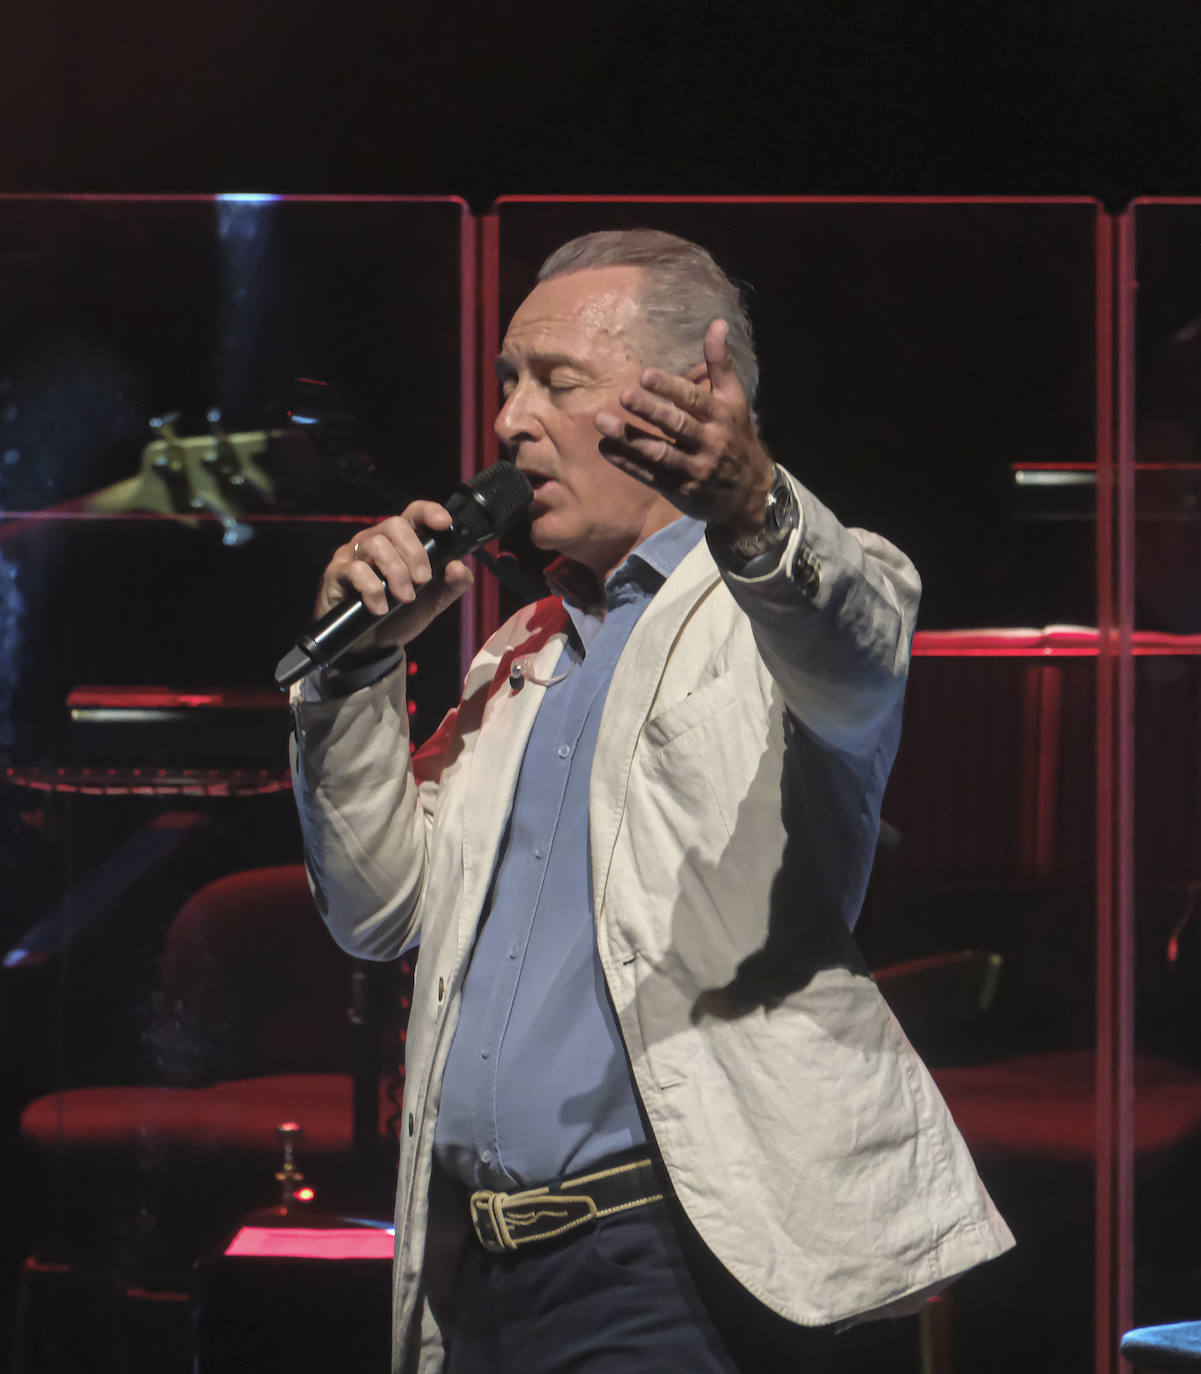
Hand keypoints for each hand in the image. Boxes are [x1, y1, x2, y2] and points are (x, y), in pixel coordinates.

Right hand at [314, 501, 473, 654]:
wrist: (374, 647)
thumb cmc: (401, 616)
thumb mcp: (435, 601)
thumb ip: (453, 584)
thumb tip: (458, 567)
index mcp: (401, 541)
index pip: (414, 513)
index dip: (429, 512)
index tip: (445, 523)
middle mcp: (376, 540)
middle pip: (395, 524)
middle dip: (415, 552)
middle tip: (423, 579)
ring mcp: (354, 554)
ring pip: (376, 545)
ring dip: (396, 572)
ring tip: (405, 598)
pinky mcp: (337, 573)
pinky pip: (356, 570)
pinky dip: (373, 589)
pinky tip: (381, 608)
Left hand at [594, 319, 774, 538]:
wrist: (750, 493)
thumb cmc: (737, 437)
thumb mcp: (735, 400)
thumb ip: (720, 363)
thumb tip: (717, 322)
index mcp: (721, 416)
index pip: (693, 399)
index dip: (670, 388)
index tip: (645, 375)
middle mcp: (709, 442)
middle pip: (676, 425)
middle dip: (650, 410)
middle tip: (623, 395)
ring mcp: (694, 469)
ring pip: (659, 452)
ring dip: (629, 438)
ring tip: (601, 422)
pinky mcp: (680, 489)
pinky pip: (650, 476)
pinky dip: (627, 463)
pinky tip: (605, 448)